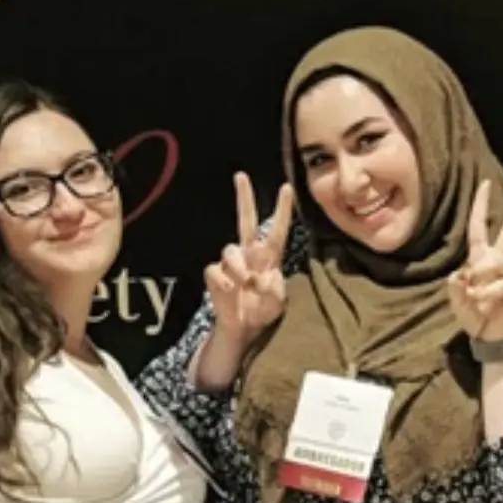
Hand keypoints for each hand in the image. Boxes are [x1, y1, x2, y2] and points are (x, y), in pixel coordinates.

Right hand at [207, 172, 291, 341]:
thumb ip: (275, 290)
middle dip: (244, 198)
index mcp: (269, 258)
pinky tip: (229, 293)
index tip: (287, 187)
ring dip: (238, 269)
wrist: (242, 328)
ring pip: (230, 251)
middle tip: (241, 175)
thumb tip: (259, 278)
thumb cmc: (262, 311)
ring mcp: (231, 263)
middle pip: (246, 221)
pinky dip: (224, 283)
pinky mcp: (214, 274)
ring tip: (244, 285)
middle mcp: (249, 254)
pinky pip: (215, 271)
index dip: (282, 210)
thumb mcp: (277, 303)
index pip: (278, 230)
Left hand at [447, 180, 502, 341]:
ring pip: (496, 261)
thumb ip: (455, 287)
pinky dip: (488, 294)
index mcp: (481, 260)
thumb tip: (462, 275)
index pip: (479, 227)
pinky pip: (502, 284)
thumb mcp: (457, 301)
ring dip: (481, 278)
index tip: (485, 183)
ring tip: (476, 297)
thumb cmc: (473, 316)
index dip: (480, 205)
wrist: (489, 339)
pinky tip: (485, 304)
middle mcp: (498, 263)